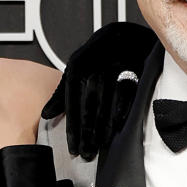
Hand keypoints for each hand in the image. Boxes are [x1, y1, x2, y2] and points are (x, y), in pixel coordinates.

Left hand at [41, 21, 157, 159]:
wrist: (133, 33)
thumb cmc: (102, 55)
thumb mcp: (81, 66)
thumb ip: (64, 89)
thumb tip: (46, 114)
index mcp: (80, 59)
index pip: (72, 95)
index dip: (72, 122)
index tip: (72, 146)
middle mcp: (98, 57)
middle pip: (90, 99)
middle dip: (87, 129)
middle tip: (86, 153)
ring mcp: (119, 59)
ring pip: (108, 97)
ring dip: (104, 125)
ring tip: (100, 146)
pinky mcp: (139, 63)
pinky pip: (129, 90)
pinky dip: (122, 109)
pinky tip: (118, 127)